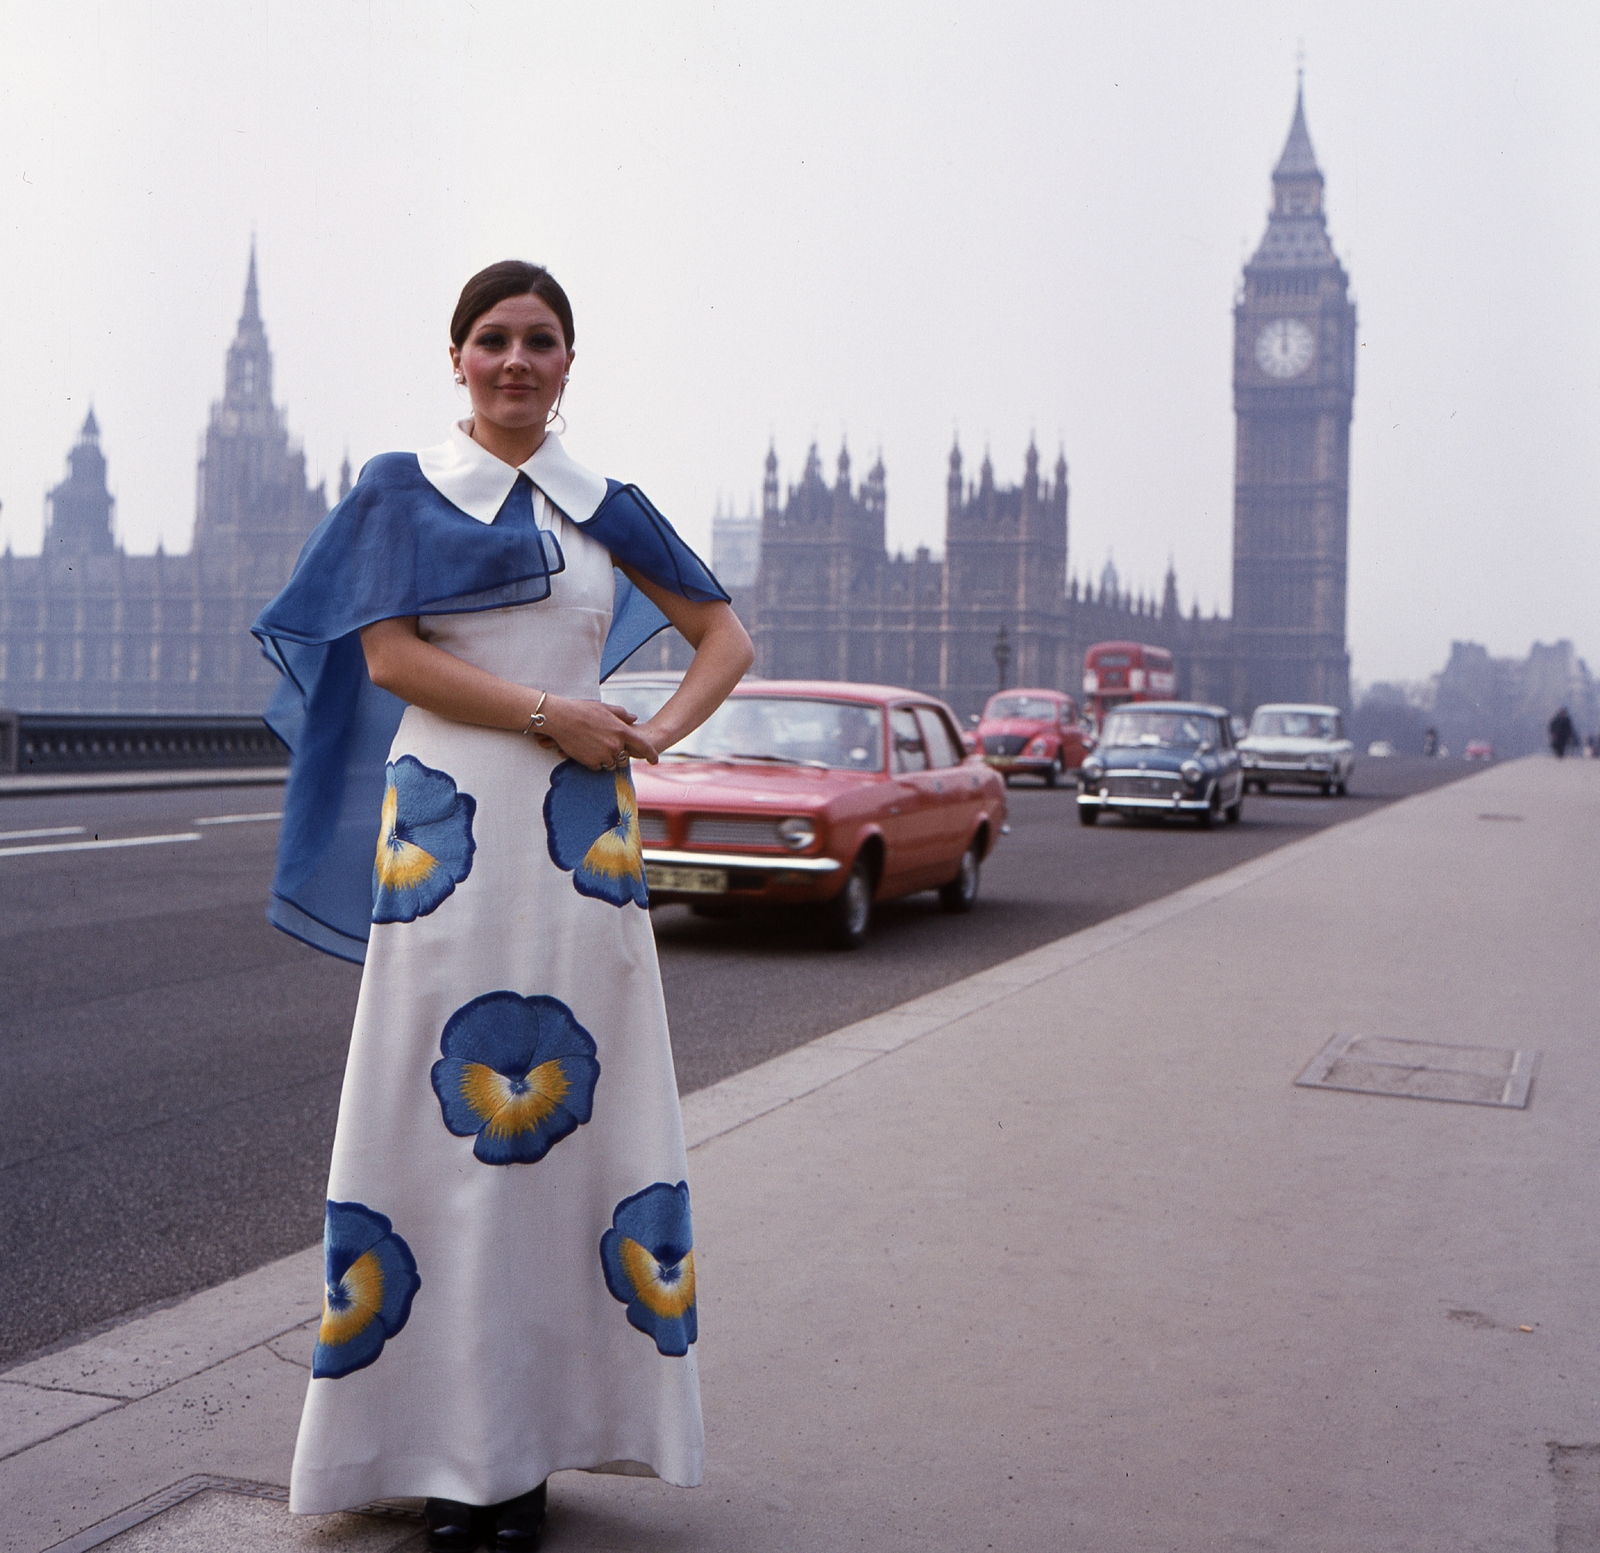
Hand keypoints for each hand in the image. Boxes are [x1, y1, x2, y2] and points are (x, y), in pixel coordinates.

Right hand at [539, 695, 658, 769]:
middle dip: (620, 756)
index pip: (643, 746)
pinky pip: (598, 767)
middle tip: (609, 748)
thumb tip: (634, 718)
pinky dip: (595, 762)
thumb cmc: (582, 710)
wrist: (561, 719)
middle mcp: (615, 745)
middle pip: (625, 759)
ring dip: (607, 760)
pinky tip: (587, 751)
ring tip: (595, 747)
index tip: (655, 760)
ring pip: (611, 764)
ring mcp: (604, 755)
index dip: (651, 755)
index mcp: (622, 731)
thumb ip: (622, 714)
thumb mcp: (605, 708)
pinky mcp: (591, 762)